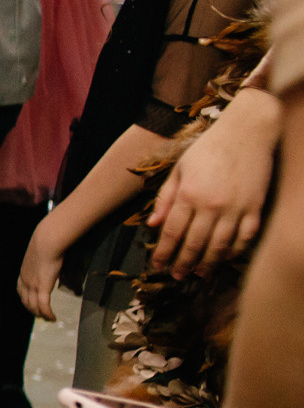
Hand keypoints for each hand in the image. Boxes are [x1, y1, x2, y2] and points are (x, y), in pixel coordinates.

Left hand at [16, 218, 67, 321]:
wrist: (47, 240)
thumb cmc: (48, 241)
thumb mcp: (44, 252)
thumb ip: (47, 259)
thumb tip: (56, 260)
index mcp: (24, 271)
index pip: (20, 290)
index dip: (25, 298)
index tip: (30, 303)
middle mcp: (25, 280)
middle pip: (26, 300)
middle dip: (32, 309)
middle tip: (40, 315)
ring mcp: (32, 285)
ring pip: (34, 306)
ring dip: (40, 314)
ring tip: (47, 319)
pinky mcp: (43, 287)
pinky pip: (44, 306)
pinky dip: (47, 314)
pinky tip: (53, 318)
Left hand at [147, 89, 278, 277]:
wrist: (247, 131)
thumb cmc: (209, 147)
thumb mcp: (179, 168)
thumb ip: (165, 198)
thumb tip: (152, 225)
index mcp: (188, 194)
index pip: (171, 233)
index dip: (163, 253)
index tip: (157, 266)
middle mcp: (211, 205)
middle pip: (194, 244)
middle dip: (183, 264)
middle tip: (176, 277)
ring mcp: (236, 208)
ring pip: (219, 245)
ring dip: (207, 263)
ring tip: (199, 275)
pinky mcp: (255, 207)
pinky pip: (245, 237)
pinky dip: (235, 251)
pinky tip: (225, 258)